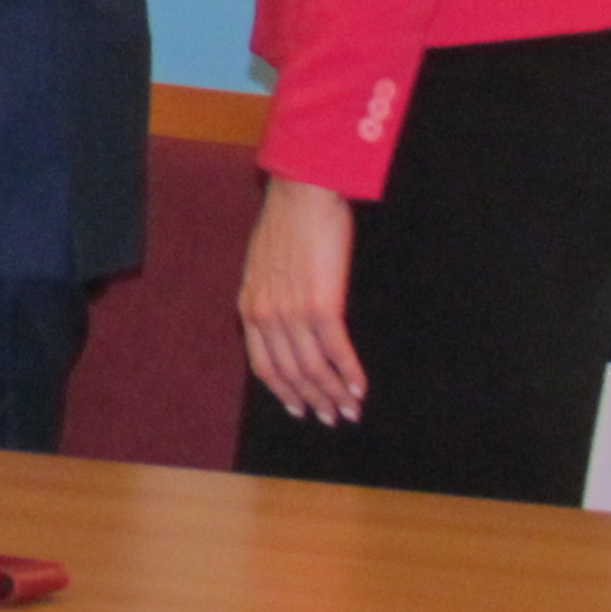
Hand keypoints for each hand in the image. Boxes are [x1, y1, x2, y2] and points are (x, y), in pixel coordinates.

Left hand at [239, 175, 366, 425]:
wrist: (302, 193)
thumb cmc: (287, 222)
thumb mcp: (263, 264)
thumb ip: (268, 295)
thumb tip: (284, 321)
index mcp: (249, 307)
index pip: (263, 365)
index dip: (284, 391)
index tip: (299, 407)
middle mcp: (266, 316)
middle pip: (290, 374)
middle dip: (312, 401)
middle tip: (331, 418)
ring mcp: (293, 313)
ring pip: (313, 369)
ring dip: (334, 395)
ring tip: (349, 411)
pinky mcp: (322, 305)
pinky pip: (336, 351)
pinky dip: (350, 374)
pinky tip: (360, 388)